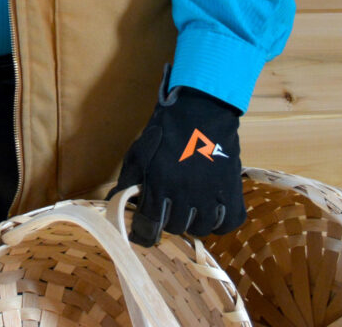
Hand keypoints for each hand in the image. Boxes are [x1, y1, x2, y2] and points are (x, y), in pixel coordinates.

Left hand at [109, 66, 245, 245]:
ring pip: (201, 229)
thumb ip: (127, 181)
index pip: (148, 227)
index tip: (143, 231)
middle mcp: (183, 195)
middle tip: (169, 207)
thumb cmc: (165, 129)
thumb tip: (111, 203)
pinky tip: (212, 212)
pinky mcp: (231, 191)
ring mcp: (209, 195)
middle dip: (168, 220)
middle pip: (175, 228)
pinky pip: (228, 223)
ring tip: (189, 208)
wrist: (200, 109)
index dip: (143, 233)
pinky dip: (219, 222)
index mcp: (158, 185)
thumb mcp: (138, 152)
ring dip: (193, 222)